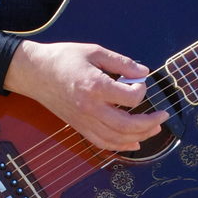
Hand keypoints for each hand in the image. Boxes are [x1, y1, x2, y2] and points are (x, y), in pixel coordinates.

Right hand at [4, 39, 166, 152]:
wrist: (34, 72)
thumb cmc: (63, 59)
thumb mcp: (94, 52)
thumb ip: (122, 62)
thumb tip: (144, 73)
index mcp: (96, 86)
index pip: (131, 98)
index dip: (141, 90)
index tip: (139, 81)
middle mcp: (91, 108)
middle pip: (127, 124)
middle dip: (150, 122)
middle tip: (163, 116)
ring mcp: (84, 120)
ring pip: (117, 138)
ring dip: (140, 136)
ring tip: (154, 129)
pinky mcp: (79, 126)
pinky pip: (102, 143)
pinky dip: (120, 146)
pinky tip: (134, 143)